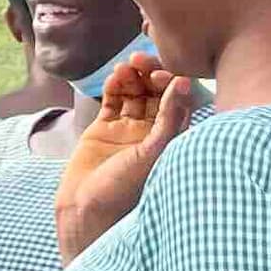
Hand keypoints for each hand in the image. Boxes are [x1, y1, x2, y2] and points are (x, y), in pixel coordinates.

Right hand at [54, 52, 197, 260]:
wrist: (85, 210)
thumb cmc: (124, 191)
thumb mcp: (153, 154)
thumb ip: (169, 118)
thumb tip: (184, 83)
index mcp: (171, 141)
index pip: (177, 101)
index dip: (170, 82)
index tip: (160, 73)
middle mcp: (152, 134)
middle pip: (156, 92)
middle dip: (150, 73)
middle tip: (140, 60)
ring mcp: (128, 130)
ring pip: (135, 93)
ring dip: (132, 76)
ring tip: (125, 66)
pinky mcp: (104, 130)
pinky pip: (112, 100)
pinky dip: (114, 85)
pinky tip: (114, 75)